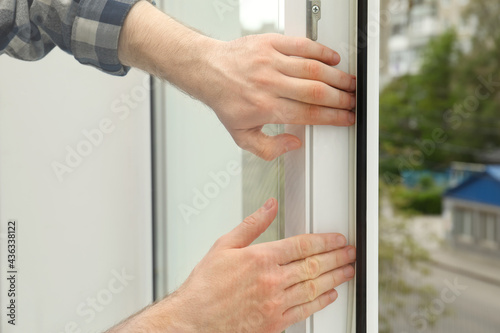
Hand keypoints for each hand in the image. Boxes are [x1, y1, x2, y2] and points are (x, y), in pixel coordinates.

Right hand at [109, 198, 355, 332]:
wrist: (194, 320)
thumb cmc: (206, 286)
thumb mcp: (224, 246)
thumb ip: (252, 224)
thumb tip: (269, 206)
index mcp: (261, 258)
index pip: (302, 245)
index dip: (325, 241)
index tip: (337, 239)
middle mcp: (272, 280)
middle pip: (314, 266)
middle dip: (337, 257)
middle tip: (350, 252)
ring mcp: (275, 303)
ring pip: (314, 287)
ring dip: (335, 278)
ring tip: (348, 270)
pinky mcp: (275, 323)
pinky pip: (305, 310)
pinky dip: (321, 301)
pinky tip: (330, 295)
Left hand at [119, 2, 355, 160]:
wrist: (208, 70)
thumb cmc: (225, 101)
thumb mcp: (241, 135)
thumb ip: (268, 148)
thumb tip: (294, 144)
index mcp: (265, 108)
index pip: (308, 114)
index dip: (333, 117)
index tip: (346, 118)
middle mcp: (269, 84)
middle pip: (316, 91)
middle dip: (341, 98)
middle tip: (353, 101)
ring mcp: (270, 61)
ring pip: (312, 69)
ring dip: (336, 77)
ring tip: (350, 83)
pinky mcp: (269, 43)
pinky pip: (301, 45)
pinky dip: (321, 51)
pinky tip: (333, 59)